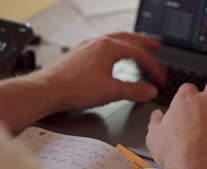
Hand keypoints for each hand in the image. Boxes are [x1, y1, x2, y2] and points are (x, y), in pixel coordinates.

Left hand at [31, 32, 165, 111]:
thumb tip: (150, 91)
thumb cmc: (74, 88)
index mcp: (108, 47)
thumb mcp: (111, 92)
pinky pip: (101, 48)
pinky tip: (110, 60)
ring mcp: (86, 47)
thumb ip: (134, 91)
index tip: (160, 78)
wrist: (46, 90)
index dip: (153, 67)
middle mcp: (97, 43)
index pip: (139, 54)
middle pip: (127, 39)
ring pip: (113, 41)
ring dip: (128, 45)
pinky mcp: (78, 55)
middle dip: (144, 43)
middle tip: (156, 46)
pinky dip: (113, 51)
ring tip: (135, 50)